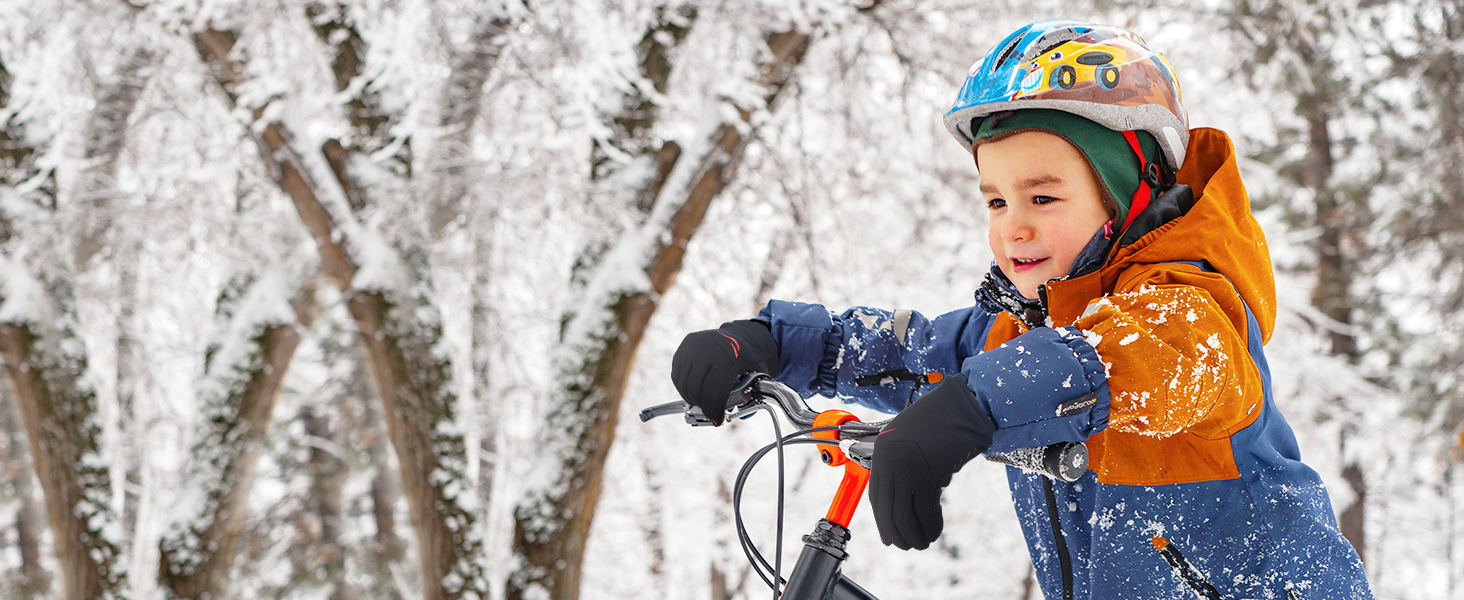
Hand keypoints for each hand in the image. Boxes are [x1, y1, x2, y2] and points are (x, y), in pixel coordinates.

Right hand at [670, 320, 778, 425]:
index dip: (713, 411)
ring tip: (703, 402)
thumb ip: (750, 394)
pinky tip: (695, 390)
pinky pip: (677, 376)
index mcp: (727, 357)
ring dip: (691, 398)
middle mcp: (706, 350)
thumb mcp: (757, 374)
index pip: (713, 392)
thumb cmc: (747, 359)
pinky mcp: (682, 349)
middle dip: (703, 406)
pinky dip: (684, 387)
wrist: (737, 336)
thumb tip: (742, 416)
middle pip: (696, 390)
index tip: (716, 420)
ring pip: (683, 385)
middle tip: (710, 411)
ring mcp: (691, 348)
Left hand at [869, 375, 994, 549]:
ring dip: (914, 535)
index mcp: (883, 452)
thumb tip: (902, 502)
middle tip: (909, 545)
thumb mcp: (911, 440)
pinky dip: (930, 525)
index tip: (889, 536)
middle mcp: (890, 462)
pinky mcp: (928, 474)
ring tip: (924, 542)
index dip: (882, 520)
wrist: (961, 405)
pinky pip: (925, 510)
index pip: (875, 497)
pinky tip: (935, 530)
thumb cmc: (940, 419)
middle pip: (888, 510)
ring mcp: (908, 468)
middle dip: (898, 534)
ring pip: (905, 515)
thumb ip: (904, 466)